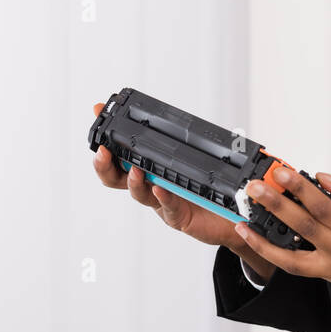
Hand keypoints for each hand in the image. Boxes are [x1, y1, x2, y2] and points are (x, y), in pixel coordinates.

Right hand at [90, 101, 276, 280]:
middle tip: (103, 153)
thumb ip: (187, 140)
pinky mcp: (178, 217)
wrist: (233, 216)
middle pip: (116, 178)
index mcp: (151, 168)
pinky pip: (168, 207)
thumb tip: (181, 116)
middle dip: (105, 165)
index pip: (122, 152)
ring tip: (135, 169)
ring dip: (134, 181)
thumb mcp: (198, 158)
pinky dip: (164, 197)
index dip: (107, 134)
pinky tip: (161, 188)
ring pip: (139, 193)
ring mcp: (162, 202)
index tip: (97, 114)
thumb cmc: (212, 187)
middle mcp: (151, 185)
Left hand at [233, 168, 330, 331]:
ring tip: (245, 226)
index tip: (282, 172)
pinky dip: (281, 256)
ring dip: (265, 242)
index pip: (323, 207)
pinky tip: (266, 244)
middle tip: (255, 189)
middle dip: (275, 205)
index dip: (299, 188)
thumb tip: (325, 179)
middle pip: (303, 228)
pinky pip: (302, 269)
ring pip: (292, 259)